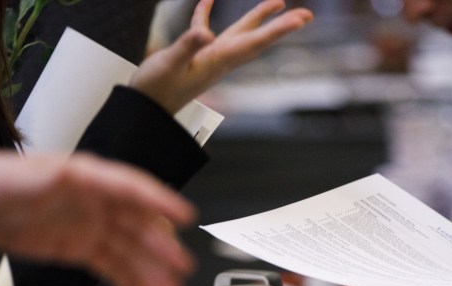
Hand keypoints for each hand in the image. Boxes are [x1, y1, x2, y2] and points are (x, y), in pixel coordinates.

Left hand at [0, 148, 195, 285]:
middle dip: (161, 246)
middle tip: (181, 264)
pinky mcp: (78, 247)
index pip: (132, 188)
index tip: (183, 215)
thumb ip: (51, 178)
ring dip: (149, 269)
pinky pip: (110, 265)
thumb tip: (76, 175)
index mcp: (87, 177)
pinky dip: (129, 280)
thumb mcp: (22, 176)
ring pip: (127, 250)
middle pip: (137, 224)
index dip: (159, 201)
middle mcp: (95, 201)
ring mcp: (88, 226)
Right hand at [129, 0, 313, 114]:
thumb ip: (187, 47)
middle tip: (307, 15)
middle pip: (258, 38)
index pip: (254, 41)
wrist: (145, 109)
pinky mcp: (195, 56)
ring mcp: (209, 58)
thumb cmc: (156, 89)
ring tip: (277, 2)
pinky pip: (207, 31)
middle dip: (281, 26)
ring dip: (259, 18)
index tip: (300, 19)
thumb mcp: (169, 64)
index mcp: (217, 60)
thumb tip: (206, 33)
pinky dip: (208, 14)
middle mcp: (220, 59)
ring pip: (240, 33)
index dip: (278, 28)